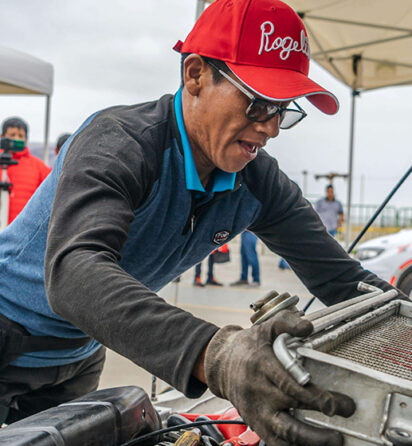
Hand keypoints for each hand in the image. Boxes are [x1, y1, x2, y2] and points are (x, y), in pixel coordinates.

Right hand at [204, 309, 354, 445]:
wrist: (221, 364)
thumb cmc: (249, 345)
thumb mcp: (265, 327)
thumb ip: (286, 322)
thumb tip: (308, 327)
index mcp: (261, 365)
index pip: (288, 383)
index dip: (312, 395)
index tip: (336, 401)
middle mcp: (258, 391)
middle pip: (291, 406)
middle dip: (320, 412)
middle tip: (346, 411)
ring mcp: (256, 410)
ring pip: (283, 432)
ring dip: (311, 440)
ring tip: (335, 439)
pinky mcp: (255, 423)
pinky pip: (274, 442)